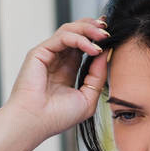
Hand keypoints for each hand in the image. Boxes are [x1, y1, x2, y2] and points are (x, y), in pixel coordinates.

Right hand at [2, 17, 110, 145]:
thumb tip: (106, 54)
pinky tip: (92, 48)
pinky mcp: (40, 52)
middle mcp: (57, 60)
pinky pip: (63, 37)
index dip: (97, 38)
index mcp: (67, 70)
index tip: (113, 37)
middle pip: (77, 33)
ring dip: (88, 29)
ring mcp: (48, 55)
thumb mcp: (88, 97)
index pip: (84, 46)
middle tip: (109, 30)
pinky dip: (80, 39)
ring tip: (103, 36)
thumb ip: (98, 76)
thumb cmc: (57, 117)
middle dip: (94, 28)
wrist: (35, 122)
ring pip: (69, 30)